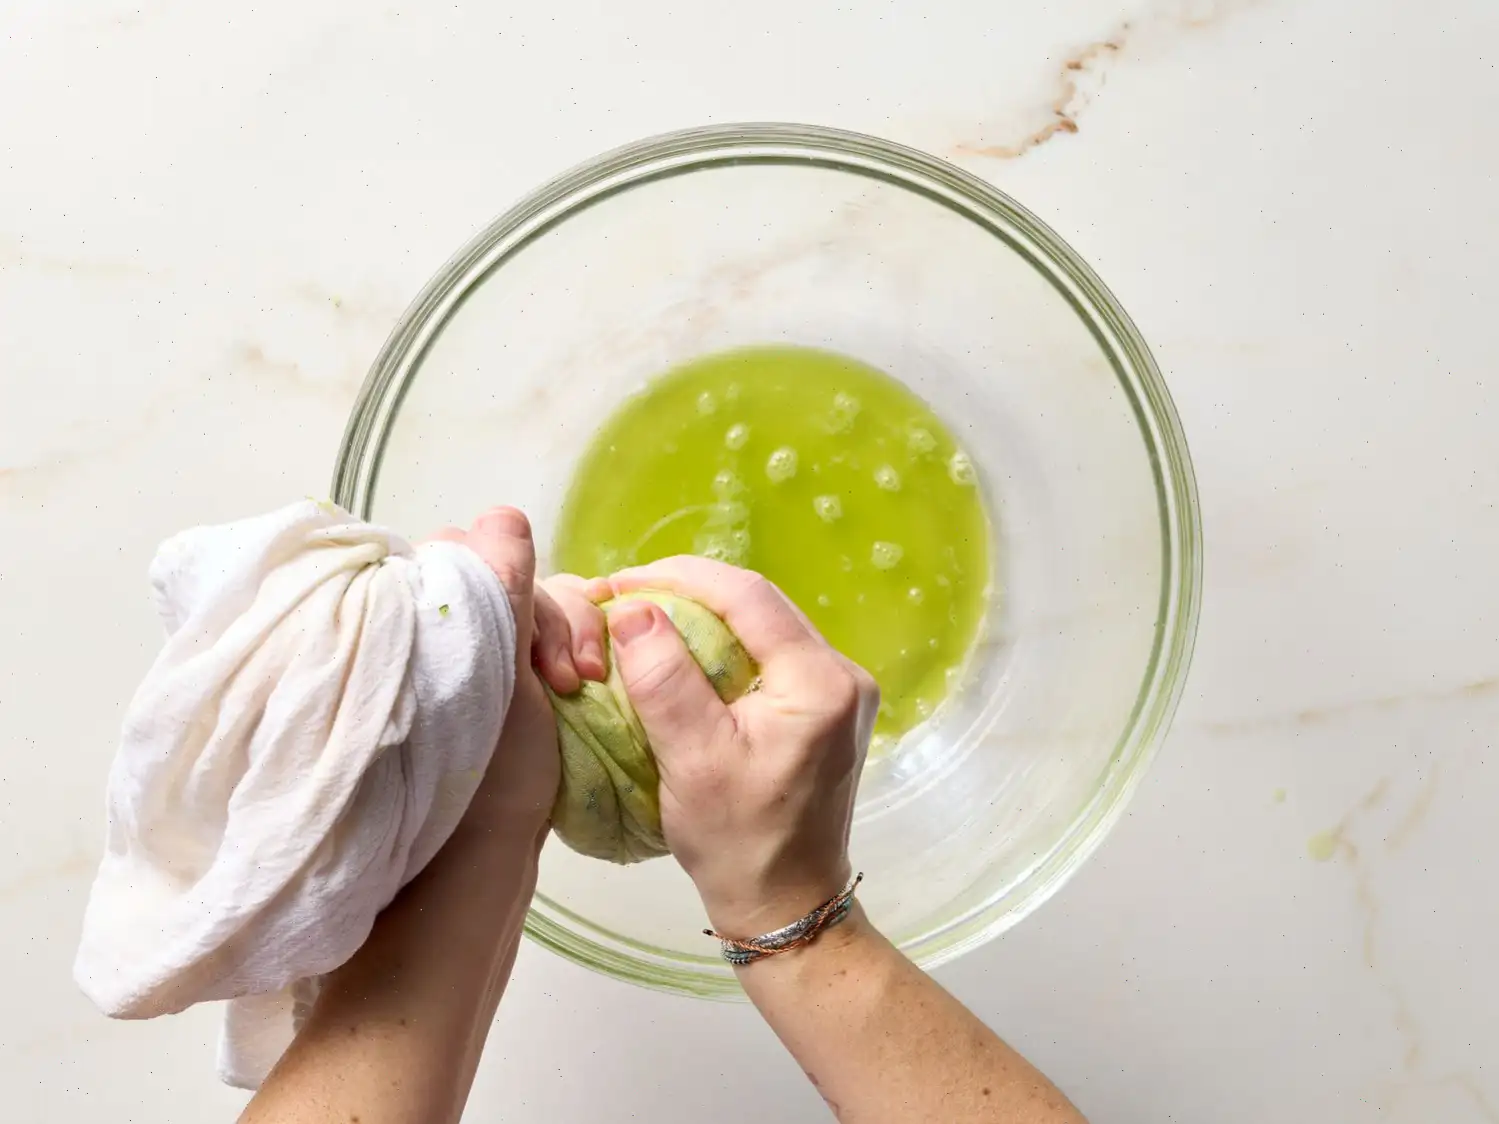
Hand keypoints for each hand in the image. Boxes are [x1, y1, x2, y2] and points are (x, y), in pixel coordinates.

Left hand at [427, 508, 561, 841]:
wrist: (474, 864)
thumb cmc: (474, 773)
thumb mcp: (489, 669)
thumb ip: (496, 588)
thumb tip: (505, 515)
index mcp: (407, 612)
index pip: (472, 555)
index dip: (518, 591)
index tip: (546, 656)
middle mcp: (429, 629)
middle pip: (508, 582)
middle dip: (551, 620)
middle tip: (571, 681)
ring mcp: (462, 660)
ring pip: (530, 609)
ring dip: (567, 636)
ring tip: (582, 687)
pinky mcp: (492, 687)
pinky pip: (537, 642)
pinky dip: (564, 655)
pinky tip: (582, 688)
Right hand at [604, 556, 878, 938]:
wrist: (786, 905)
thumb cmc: (738, 842)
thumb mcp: (691, 759)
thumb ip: (663, 680)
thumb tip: (632, 608)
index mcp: (820, 682)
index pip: (747, 595)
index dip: (680, 577)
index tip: (620, 582)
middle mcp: (843, 675)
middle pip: (759, 604)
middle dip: (689, 591)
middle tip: (625, 596)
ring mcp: (840, 691)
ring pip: (764, 625)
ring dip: (704, 615)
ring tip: (645, 618)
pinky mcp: (827, 707)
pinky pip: (769, 653)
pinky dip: (723, 644)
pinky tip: (681, 652)